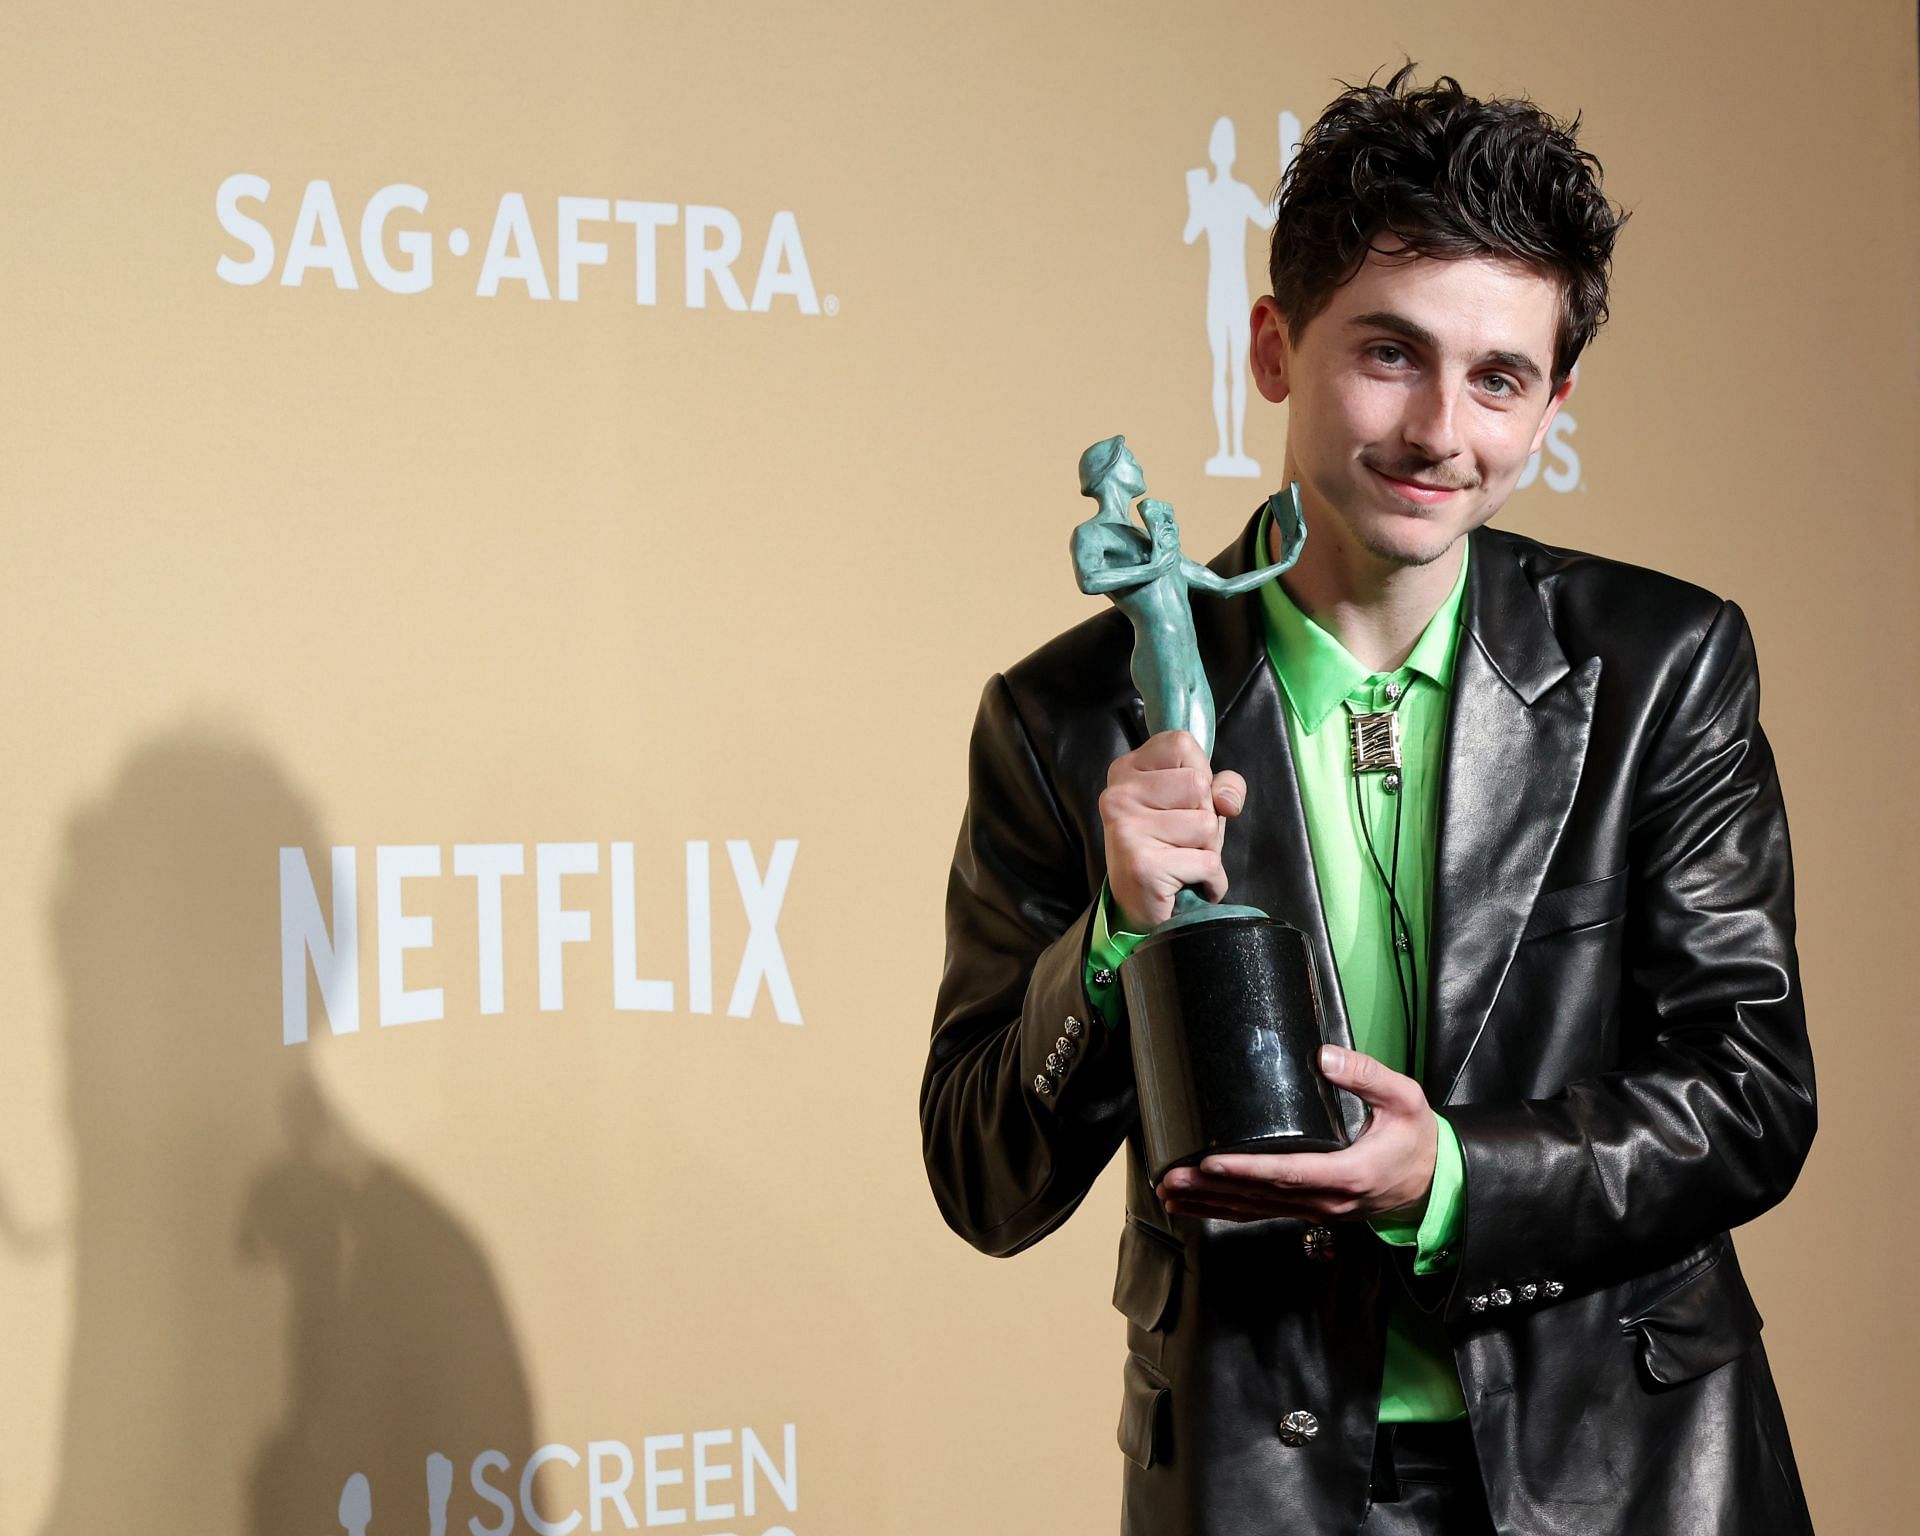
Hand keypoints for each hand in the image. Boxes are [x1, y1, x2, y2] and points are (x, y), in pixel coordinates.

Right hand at [1100, 730, 1245, 928]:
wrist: (1139, 908)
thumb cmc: (1170, 848)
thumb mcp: (1196, 805)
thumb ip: (1222, 786)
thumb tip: (1227, 800)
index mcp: (1126, 770)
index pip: (1181, 743)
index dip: (1199, 772)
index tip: (1182, 800)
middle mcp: (1118, 795)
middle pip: (1198, 784)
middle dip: (1206, 817)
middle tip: (1180, 839)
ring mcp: (1126, 829)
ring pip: (1206, 824)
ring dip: (1208, 850)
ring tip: (1181, 860)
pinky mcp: (1142, 864)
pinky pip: (1208, 862)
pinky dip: (1211, 879)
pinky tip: (1186, 883)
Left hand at [1156, 1046, 1438, 1223]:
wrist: (1433, 1183)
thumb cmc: (1416, 1139)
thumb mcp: (1405, 1100)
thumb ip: (1366, 1077)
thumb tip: (1325, 1057)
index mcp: (1348, 1173)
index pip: (1288, 1172)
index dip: (1247, 1169)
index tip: (1211, 1162)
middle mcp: (1327, 1199)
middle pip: (1260, 1196)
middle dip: (1211, 1188)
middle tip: (1170, 1178)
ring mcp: (1317, 1210)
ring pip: (1255, 1209)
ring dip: (1210, 1203)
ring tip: (1169, 1192)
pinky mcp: (1310, 1210)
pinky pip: (1262, 1213)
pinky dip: (1226, 1211)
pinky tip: (1197, 1207)